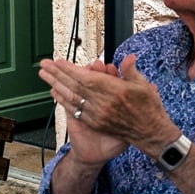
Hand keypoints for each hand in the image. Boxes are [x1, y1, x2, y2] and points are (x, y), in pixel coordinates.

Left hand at [41, 54, 176, 154]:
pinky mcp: (96, 123)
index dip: (70, 69)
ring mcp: (98, 114)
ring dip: (56, 85)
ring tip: (44, 75)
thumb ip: (131, 71)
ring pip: (72, 97)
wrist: (151, 135)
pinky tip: (55, 92)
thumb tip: (127, 58)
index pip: (86, 78)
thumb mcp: (144, 87)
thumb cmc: (149, 109)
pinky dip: (64, 100)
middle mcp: (103, 103)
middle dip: (58, 74)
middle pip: (75, 86)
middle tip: (44, 64)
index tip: (58, 62)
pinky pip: (76, 110)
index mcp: (115, 91)